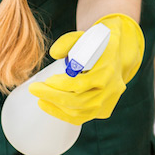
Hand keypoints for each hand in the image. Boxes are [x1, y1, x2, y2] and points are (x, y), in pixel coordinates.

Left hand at [29, 13, 144, 125]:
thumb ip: (68, 41)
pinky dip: (63, 115)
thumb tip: (54, 53)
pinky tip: (49, 105)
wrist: (119, 54)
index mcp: (109, 68)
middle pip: (80, 101)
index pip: (83, 83)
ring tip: (40, 97)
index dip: (62, 84)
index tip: (46, 80)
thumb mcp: (85, 36)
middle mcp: (112, 88)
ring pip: (80, 112)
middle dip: (53, 96)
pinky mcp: (104, 110)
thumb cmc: (98, 44)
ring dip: (56, 107)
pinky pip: (82, 118)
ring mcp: (109, 101)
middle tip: (35, 89)